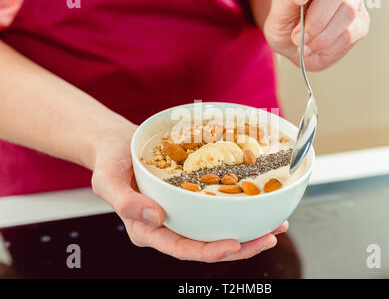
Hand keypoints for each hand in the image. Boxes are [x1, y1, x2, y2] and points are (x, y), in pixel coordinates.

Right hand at [91, 123, 287, 261]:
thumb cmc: (109, 161)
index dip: (210, 251)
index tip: (235, 244)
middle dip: (241, 246)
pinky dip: (238, 208)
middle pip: (206, 245)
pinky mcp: (190, 198)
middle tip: (269, 237)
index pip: (181, 248)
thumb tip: (155, 217)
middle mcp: (167, 226)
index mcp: (146, 229)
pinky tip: (258, 204)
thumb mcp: (106, 179)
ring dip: (247, 230)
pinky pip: (215, 208)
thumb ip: (124, 202)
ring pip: (216, 229)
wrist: (116, 143)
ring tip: (275, 225)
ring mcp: (180, 213)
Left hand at [264, 0, 369, 70]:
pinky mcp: (361, 23)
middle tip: (297, 37)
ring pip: (346, 14)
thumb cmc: (287, 26)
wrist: (294, 46)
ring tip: (304, 45)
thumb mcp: (279, 13)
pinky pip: (349, 34)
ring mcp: (353, 2)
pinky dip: (328, 46)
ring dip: (321, 37)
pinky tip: (316, 48)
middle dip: (315, 20)